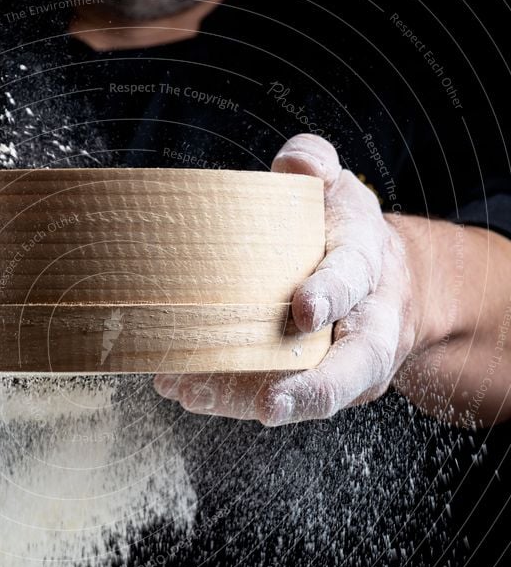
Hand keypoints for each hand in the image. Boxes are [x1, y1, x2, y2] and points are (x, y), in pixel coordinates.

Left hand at [154, 133, 415, 425]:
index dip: (331, 294)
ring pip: (307, 394)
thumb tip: (296, 162)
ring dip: (248, 400)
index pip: (355, 281)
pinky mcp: (311, 383)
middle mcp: (365, 328)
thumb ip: (316, 168)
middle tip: (269, 405)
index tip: (303, 309)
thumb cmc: (345, 235)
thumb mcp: (338, 192)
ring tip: (194, 395)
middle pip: (351, 368)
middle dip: (313, 389)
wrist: (379, 283)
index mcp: (369, 270)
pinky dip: (229, 399)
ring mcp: (340, 365)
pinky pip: (273, 395)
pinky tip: (186, 391)